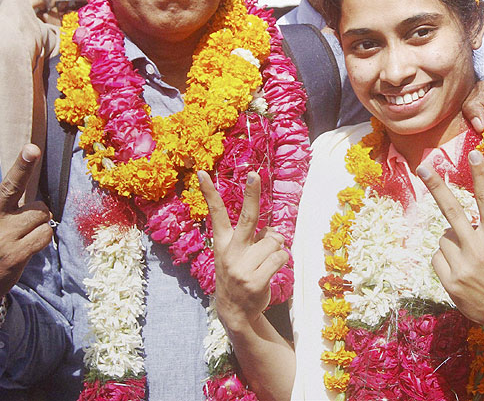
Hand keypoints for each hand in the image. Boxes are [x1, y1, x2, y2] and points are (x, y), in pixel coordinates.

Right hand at [0, 113, 52, 324]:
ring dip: (40, 219)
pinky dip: (43, 238)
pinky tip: (28, 246)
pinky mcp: (16, 255)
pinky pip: (45, 235)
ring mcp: (3, 236)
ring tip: (24, 231)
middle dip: (24, 165)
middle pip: (12, 184)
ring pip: (41, 213)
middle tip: (32, 148)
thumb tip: (34, 194)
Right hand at [198, 171, 288, 331]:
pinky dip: (281, 261)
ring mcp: (242, 267)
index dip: (209, 192)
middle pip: (247, 217)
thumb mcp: (237, 255)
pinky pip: (280, 258)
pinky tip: (270, 272)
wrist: (236, 312)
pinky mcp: (256, 280)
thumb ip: (254, 238)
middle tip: (254, 174)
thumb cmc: (240, 275)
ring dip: (276, 248)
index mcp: (223, 242)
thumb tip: (275, 232)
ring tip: (265, 261)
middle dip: (252, 193)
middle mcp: (231, 252)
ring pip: (274, 240)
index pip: (215, 213)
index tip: (202, 172)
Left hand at [418, 150, 483, 354]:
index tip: (473, 155)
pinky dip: (445, 260)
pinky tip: (460, 272)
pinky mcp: (449, 280)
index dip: (480, 176)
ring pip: (443, 238)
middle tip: (424, 167)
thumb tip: (461, 221)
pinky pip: (437, 257)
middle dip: (437, 187)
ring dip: (452, 243)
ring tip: (469, 261)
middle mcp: (478, 248)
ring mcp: (461, 265)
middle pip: (452, 210)